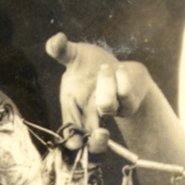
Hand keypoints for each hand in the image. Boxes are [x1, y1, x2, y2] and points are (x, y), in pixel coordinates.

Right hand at [45, 33, 153, 152]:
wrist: (119, 69)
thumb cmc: (90, 67)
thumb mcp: (74, 56)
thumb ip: (61, 50)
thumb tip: (55, 39)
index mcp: (73, 109)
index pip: (71, 135)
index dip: (73, 142)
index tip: (76, 144)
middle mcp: (92, 114)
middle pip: (93, 138)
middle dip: (97, 139)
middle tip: (100, 134)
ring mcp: (111, 108)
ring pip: (107, 108)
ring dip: (105, 90)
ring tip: (105, 71)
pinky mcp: (129, 101)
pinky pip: (125, 92)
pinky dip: (122, 78)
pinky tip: (120, 67)